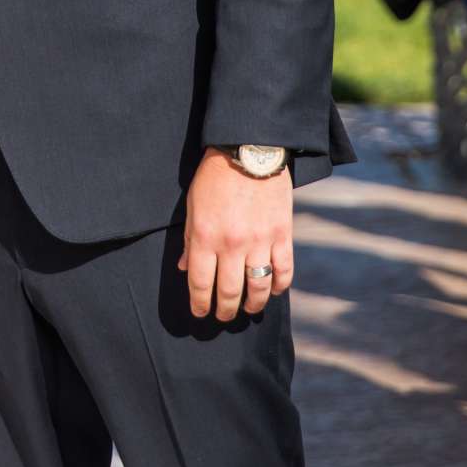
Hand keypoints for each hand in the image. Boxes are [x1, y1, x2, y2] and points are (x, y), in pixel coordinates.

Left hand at [178, 149, 294, 321]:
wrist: (249, 150)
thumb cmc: (214, 177)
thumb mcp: (192, 206)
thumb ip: (189, 239)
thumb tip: (183, 267)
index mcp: (205, 237)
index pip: (200, 283)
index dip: (199, 304)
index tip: (200, 313)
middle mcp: (231, 244)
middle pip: (228, 292)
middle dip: (224, 310)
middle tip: (223, 316)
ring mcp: (259, 241)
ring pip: (257, 287)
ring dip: (253, 305)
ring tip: (249, 309)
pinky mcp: (281, 234)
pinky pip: (283, 270)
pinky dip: (279, 286)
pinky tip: (273, 291)